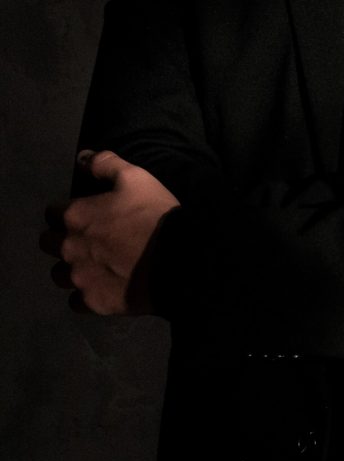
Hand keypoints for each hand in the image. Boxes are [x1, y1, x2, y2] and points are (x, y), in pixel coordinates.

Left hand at [40, 150, 179, 314]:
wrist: (178, 260)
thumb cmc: (154, 214)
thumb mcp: (135, 177)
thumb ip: (104, 163)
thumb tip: (81, 157)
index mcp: (75, 217)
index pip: (52, 213)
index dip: (68, 211)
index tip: (86, 213)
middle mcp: (69, 249)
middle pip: (48, 244)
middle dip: (64, 239)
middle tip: (89, 239)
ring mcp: (79, 278)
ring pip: (59, 274)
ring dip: (72, 267)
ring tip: (95, 265)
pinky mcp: (92, 303)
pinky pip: (76, 301)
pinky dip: (85, 293)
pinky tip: (103, 285)